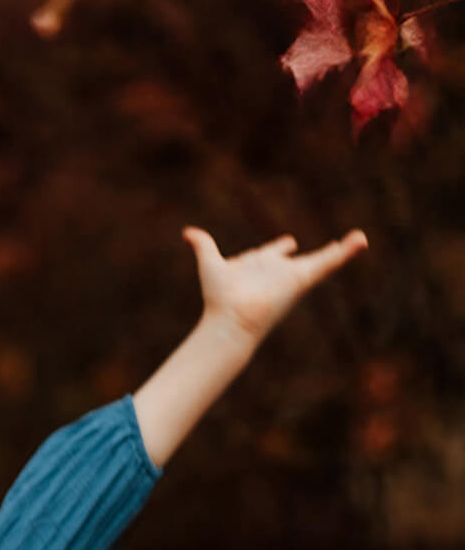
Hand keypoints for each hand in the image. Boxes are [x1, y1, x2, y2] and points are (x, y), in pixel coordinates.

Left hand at [183, 226, 367, 343]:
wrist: (232, 318)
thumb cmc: (219, 297)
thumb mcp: (210, 263)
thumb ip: (203, 246)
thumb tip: (188, 232)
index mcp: (258, 265)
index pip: (271, 253)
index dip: (278, 248)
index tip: (290, 242)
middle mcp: (277, 271)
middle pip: (301, 259)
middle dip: (314, 254)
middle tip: (333, 246)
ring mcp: (292, 276)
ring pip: (323, 260)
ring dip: (342, 250)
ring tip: (360, 240)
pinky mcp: (304, 278)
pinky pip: (330, 261)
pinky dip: (347, 250)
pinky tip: (362, 239)